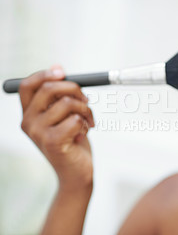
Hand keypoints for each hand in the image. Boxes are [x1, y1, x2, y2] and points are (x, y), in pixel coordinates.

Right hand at [19, 65, 94, 189]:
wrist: (77, 173)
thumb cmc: (72, 142)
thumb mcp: (64, 115)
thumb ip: (59, 95)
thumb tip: (57, 67)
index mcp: (29, 113)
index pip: (28, 85)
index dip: (45, 74)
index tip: (63, 72)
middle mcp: (28, 122)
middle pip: (49, 89)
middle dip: (75, 89)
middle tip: (87, 101)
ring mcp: (38, 133)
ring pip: (67, 103)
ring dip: (85, 110)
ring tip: (87, 122)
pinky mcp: (52, 142)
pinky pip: (75, 119)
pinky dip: (86, 124)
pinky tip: (83, 134)